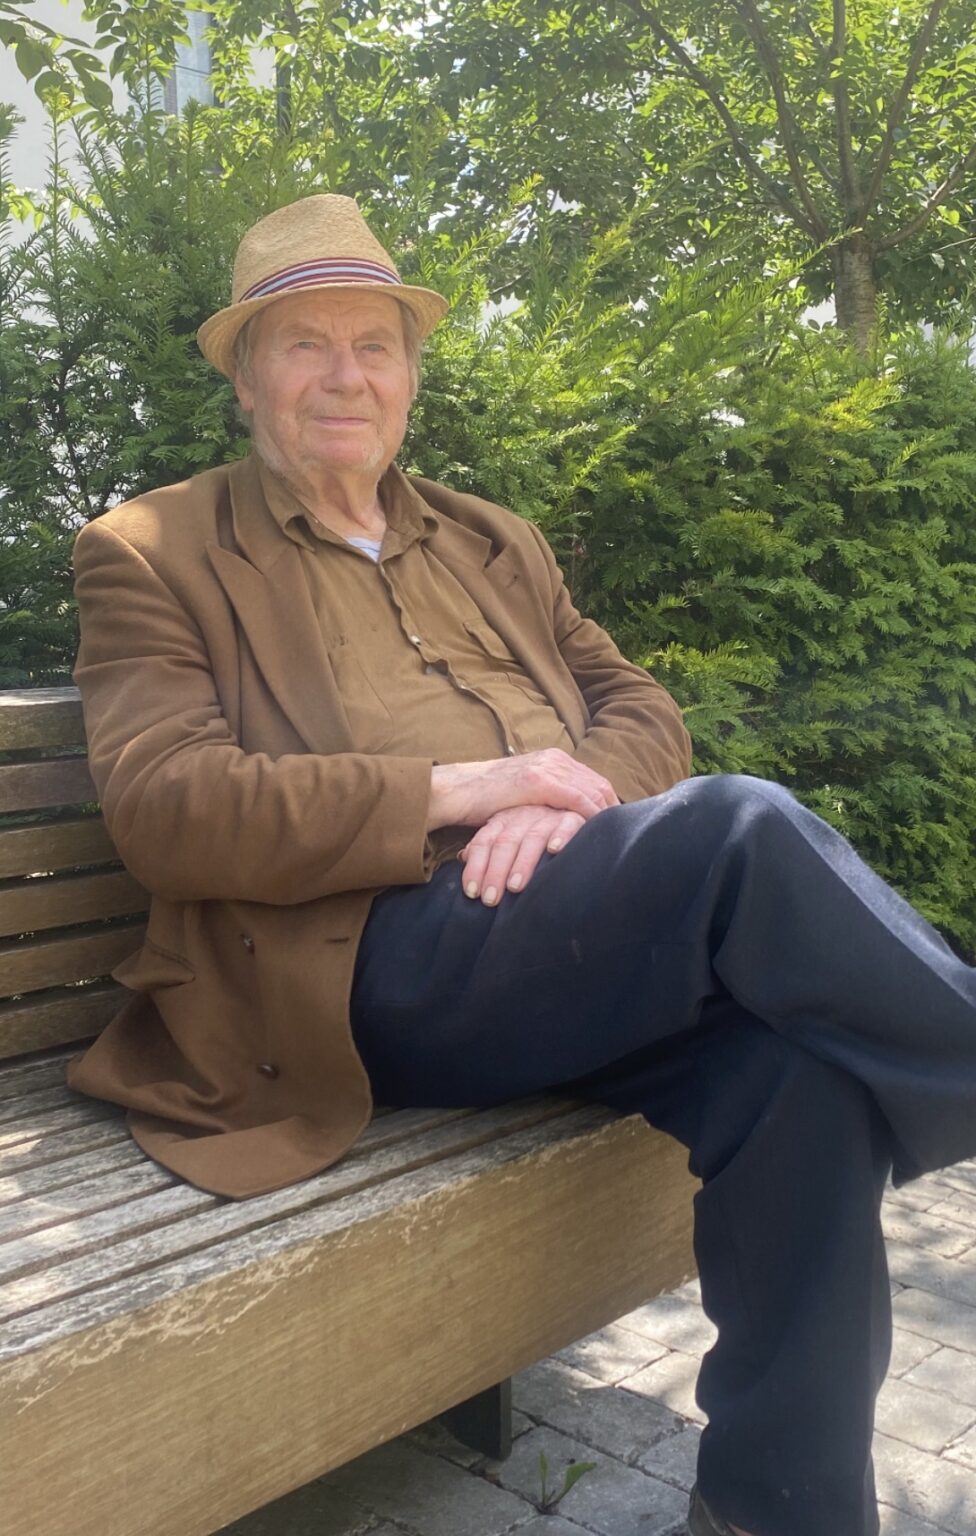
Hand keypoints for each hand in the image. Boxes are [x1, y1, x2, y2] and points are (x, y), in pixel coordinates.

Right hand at [428, 748, 617, 831]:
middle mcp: (554, 759)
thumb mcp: (523, 794)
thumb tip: (563, 817)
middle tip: (624, 831)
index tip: (618, 822)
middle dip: (614, 808)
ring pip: (591, 788)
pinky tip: (598, 827)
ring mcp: (546, 767)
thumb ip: (545, 798)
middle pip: (598, 783)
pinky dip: (590, 812)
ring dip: (606, 812)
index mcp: (552, 759)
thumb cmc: (485, 799)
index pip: (592, 779)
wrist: (456, 791)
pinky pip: (575, 797)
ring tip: (616, 833)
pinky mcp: (537, 780)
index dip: (608, 801)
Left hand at [458, 803, 586, 904]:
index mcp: (504, 820)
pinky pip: (566, 825)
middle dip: (496, 872)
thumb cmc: (537, 832)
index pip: (485, 842)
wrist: (570, 807)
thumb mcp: (510, 834)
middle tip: (490, 899)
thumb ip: (488, 846)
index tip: (472, 892)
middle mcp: (524, 815)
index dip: (477, 866)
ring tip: (515, 887)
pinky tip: (554, 851)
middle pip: (505, 842)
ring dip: (522, 863)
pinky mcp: (574, 818)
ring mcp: (548, 816)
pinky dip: (561, 837)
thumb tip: (463, 857)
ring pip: (532, 838)